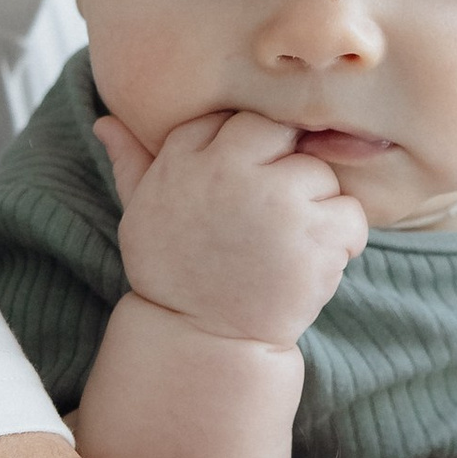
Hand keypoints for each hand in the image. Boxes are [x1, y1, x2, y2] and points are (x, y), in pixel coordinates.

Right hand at [98, 107, 367, 347]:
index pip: (234, 118)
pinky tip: (311, 264)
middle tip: (269, 217)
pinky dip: (343, 240)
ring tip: (285, 248)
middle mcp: (228, 169)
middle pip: (281, 132)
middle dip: (284, 168)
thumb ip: (131, 162)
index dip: (245, 153)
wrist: (201, 340)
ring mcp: (275, 199)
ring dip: (315, 209)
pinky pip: (350, 213)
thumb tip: (105, 122)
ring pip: (320, 174)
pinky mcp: (313, 234)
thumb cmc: (173, 272)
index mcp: (185, 156)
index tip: (239, 190)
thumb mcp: (142, 212)